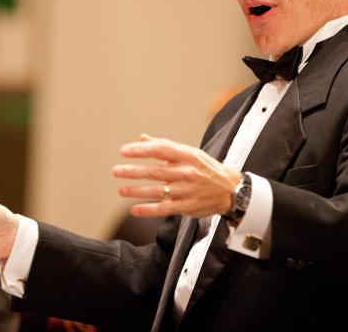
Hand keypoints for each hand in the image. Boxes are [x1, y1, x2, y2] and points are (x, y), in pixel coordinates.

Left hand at [113, 134, 240, 217]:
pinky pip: (164, 209)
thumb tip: (142, 138)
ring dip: (137, 191)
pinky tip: (135, 209)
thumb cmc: (207, 169)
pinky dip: (149, 210)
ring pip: (157, 191)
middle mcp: (187, 172)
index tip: (125, 151)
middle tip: (117, 171)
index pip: (161, 149)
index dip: (141, 150)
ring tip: (121, 189)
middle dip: (134, 171)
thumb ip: (165, 147)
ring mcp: (186, 191)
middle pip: (156, 171)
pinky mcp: (187, 206)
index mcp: (188, 155)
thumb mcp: (190, 153)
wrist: (230, 190)